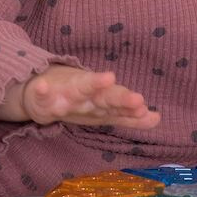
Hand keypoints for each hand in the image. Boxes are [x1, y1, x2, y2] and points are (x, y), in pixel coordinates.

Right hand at [22, 64, 160, 130]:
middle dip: (120, 97)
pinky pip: (40, 95)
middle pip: (105, 96)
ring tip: (108, 78)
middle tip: (137, 99)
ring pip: (78, 91)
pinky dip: (41, 90)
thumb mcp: (104, 108)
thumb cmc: (79, 99)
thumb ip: (129, 115)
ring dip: (92, 84)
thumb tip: (157, 118)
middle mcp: (86, 95)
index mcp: (100, 100)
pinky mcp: (42, 97)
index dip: (129, 105)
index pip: (118, 103)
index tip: (143, 105)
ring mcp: (64, 94)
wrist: (39, 92)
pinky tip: (41, 87)